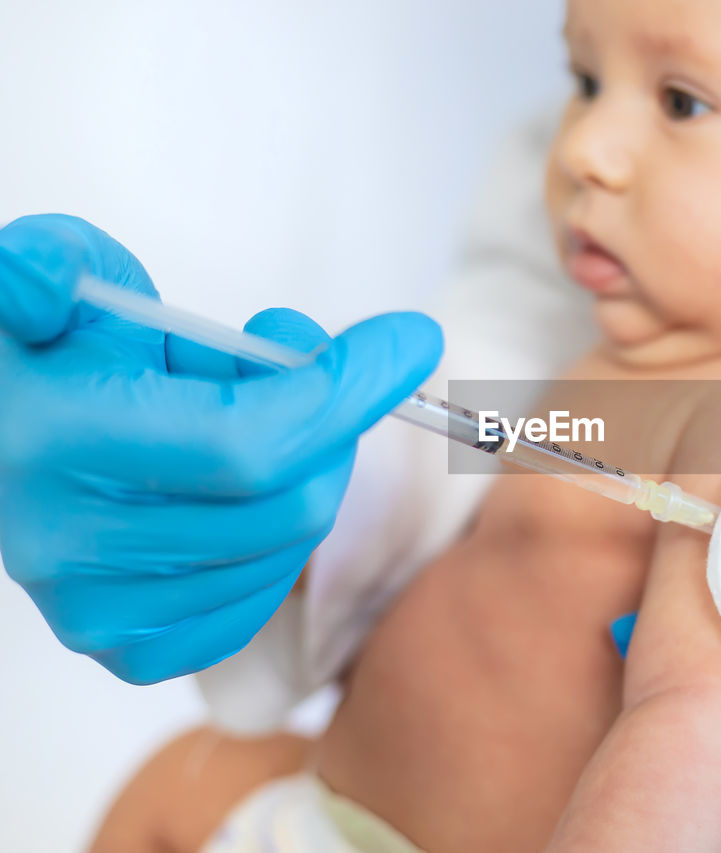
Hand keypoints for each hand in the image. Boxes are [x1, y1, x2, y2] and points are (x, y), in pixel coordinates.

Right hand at [0, 214, 442, 683]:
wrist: (8, 440)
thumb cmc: (54, 349)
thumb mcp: (54, 272)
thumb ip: (51, 262)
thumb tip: (47, 288)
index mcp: (51, 441)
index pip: (250, 442)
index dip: (349, 390)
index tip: (410, 340)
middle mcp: (68, 544)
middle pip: (290, 504)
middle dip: (333, 425)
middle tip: (306, 365)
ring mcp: (100, 612)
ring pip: (289, 548)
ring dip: (303, 471)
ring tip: (244, 415)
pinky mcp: (133, 649)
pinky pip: (265, 596)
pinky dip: (282, 534)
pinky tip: (242, 486)